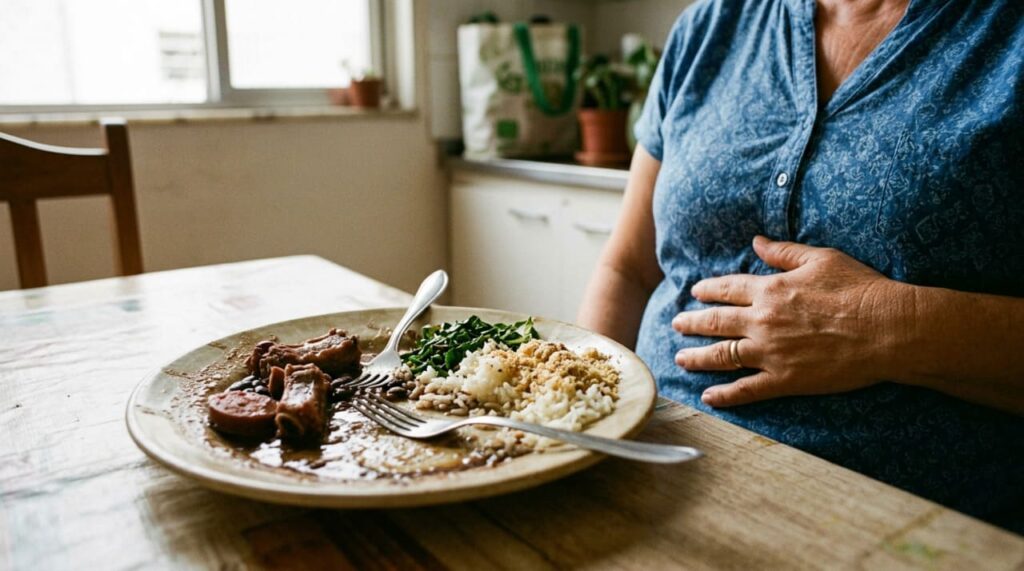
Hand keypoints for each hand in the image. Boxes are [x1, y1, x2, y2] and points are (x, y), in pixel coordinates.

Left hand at [672, 236, 912, 406]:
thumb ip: (784, 252)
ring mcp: (770, 352)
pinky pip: (746, 389)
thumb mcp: (821, 259)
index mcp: (770, 290)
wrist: (887, 328)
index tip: (694, 293)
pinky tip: (708, 396)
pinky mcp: (785, 380)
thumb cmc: (860, 289)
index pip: (727, 289)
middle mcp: (762, 321)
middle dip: (691, 323)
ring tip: (680, 359)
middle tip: (675, 325)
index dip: (707, 291)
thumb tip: (756, 241)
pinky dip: (724, 395)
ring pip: (721, 356)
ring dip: (697, 357)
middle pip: (715, 322)